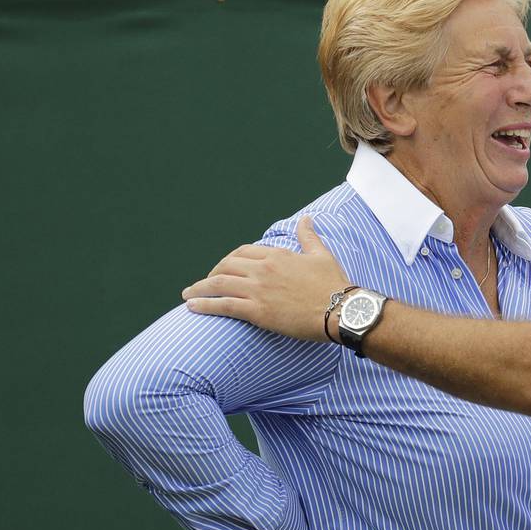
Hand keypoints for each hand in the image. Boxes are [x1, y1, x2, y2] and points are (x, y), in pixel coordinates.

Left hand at [183, 216, 349, 340]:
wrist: (341, 310)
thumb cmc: (334, 284)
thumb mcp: (321, 255)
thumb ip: (309, 237)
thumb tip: (306, 219)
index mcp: (277, 255)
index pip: (243, 252)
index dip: (229, 261)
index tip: (223, 270)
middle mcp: (263, 268)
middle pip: (226, 266)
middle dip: (211, 274)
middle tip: (204, 284)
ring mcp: (258, 289)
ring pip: (218, 284)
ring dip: (199, 289)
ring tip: (188, 295)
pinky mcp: (256, 310)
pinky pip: (223, 305)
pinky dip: (204, 304)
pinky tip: (192, 307)